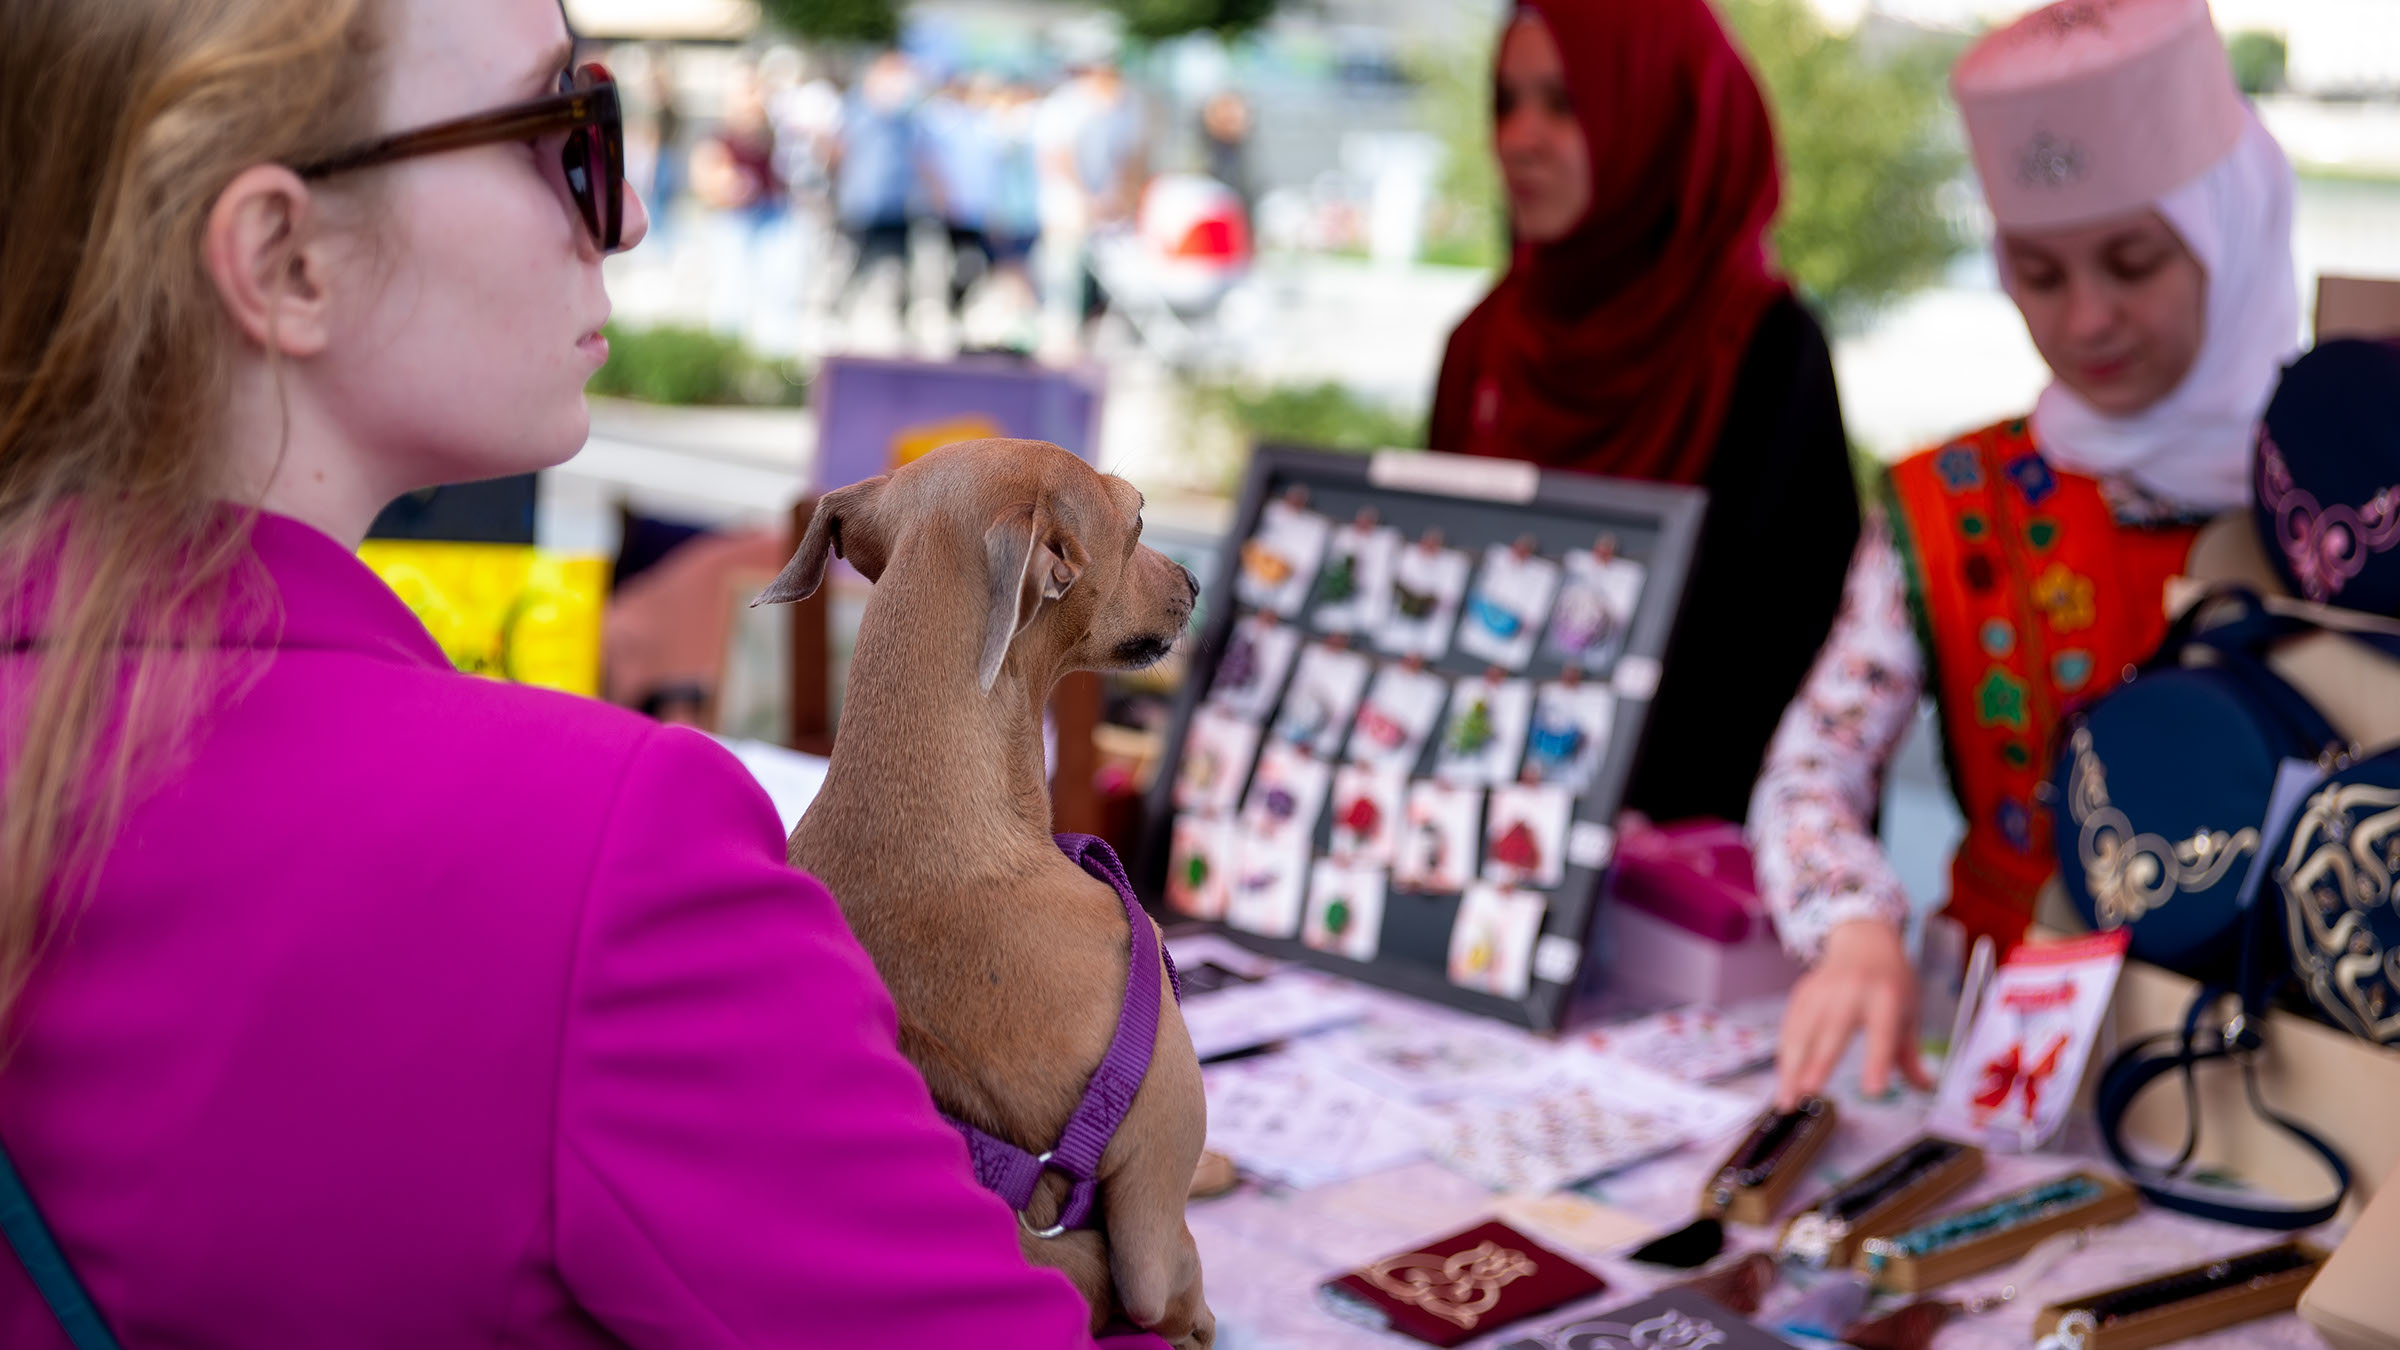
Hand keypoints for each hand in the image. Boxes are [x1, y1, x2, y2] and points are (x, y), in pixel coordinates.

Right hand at [1775, 918, 1932, 1108]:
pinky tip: (1785, 1081)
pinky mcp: (1802, 993)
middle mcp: (1852, 991)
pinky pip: (1790, 1028)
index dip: (1877, 1062)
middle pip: (1834, 1030)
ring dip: (1792, 1068)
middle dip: (1820, 1061)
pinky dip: (1785, 1057)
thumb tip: (1925, 1087)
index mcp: (1886, 997)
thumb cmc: (1890, 983)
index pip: (1883, 1034)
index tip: (1873, 1091)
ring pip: (1802, 1032)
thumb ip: (1909, 1054)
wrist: (1863, 941)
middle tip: (1810, 1092)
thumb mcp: (1909, 1013)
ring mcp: (1822, 990)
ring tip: (1788, 1100)